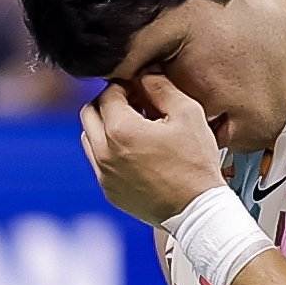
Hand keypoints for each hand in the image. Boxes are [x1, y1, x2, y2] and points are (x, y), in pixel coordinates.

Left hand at [78, 74, 224, 220]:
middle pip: (89, 113)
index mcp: (121, 131)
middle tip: (134, 104)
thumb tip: (146, 74)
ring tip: (135, 127)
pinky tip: (136, 151)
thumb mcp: (187, 114)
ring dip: (105, 126)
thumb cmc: (195, 162)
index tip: (141, 89)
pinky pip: (98, 162)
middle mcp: (104, 153)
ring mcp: (104, 175)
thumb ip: (162, 87)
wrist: (196, 210)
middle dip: (109, 103)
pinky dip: (110, 151)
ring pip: (88, 138)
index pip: (109, 93)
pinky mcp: (109, 191)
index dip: (126, 85)